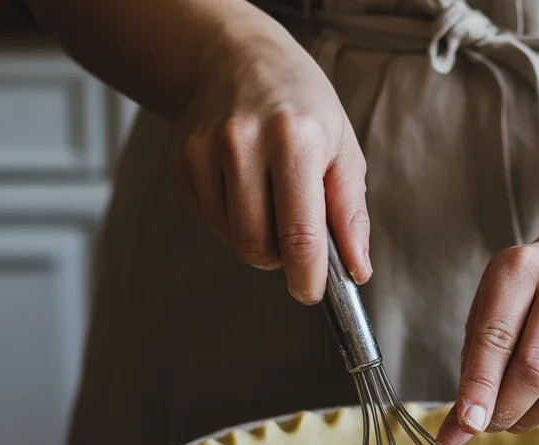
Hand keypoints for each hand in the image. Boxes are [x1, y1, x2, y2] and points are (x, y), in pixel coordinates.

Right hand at [170, 14, 369, 302]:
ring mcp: (205, 150)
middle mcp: (244, 142)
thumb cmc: (303, 107)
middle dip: (281, 257)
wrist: (240, 59)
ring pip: (232, 238)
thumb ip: (350, 214)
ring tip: (272, 201)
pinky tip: (245, 187)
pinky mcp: (182, 161)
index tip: (310, 292)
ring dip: (257, 239)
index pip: (299, 233)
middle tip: (296, 237)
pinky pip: (211, 222)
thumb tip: (356, 269)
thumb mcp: (343, 150)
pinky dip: (233, 221)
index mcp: (295, 138)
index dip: (306, 276)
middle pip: (257, 244)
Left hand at [438, 234, 538, 444]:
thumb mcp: (486, 316)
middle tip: (490, 424)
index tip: (468, 425)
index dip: (480, 388)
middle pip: (535, 369)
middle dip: (507, 409)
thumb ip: (471, 372)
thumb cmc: (522, 300)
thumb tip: (453, 438)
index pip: (497, 339)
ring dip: (532, 417)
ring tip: (516, 414)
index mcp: (520, 269)